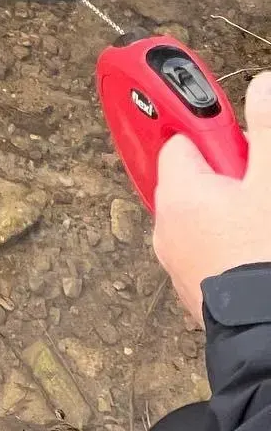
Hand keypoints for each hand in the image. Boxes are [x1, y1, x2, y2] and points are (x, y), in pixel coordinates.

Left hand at [153, 70, 270, 321]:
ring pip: (207, 221)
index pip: (180, 140)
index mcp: (178, 194)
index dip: (209, 130)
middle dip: (230, 176)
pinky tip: (259, 255)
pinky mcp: (201, 298)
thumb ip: (266, 130)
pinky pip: (214, 256)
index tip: (225, 124)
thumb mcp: (270, 184)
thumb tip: (262, 86)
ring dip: (234, 214)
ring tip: (263, 222)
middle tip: (258, 183)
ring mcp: (183, 267)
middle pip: (196, 181)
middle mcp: (170, 230)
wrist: (268, 343)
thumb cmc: (265, 261)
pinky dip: (233, 249)